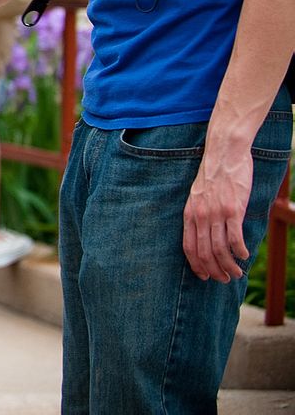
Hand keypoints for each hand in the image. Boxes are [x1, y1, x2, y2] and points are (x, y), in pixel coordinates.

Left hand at [182, 142, 253, 281]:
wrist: (224, 153)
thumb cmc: (213, 175)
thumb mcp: (197, 196)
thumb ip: (199, 214)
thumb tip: (205, 234)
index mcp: (189, 213)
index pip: (189, 247)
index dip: (196, 265)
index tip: (204, 276)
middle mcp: (200, 216)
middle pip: (204, 253)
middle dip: (214, 271)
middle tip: (224, 279)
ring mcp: (216, 213)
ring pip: (220, 249)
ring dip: (229, 266)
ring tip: (236, 273)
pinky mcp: (233, 209)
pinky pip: (235, 238)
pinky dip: (240, 251)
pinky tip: (245, 256)